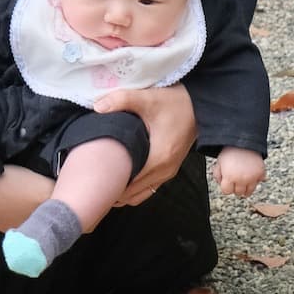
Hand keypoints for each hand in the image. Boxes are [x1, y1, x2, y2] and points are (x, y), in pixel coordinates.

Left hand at [94, 84, 196, 205]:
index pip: (129, 185)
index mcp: (158, 158)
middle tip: (92, 183)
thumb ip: (122, 100)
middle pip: (132, 194)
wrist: (201, 106)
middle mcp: (165, 171)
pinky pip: (148, 189)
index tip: (92, 180)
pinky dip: (133, 190)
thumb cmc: (175, 103)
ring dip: (122, 193)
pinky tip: (120, 179)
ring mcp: (168, 173)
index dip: (109, 186)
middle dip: (112, 191)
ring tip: (103, 183)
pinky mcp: (169, 171)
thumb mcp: (148, 98)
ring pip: (140, 196)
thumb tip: (97, 106)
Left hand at [213, 146, 265, 197]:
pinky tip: (252, 173)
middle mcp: (242, 180)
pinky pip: (259, 182)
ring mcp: (253, 177)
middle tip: (236, 179)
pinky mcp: (261, 173)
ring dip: (246, 187)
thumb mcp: (218, 164)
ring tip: (243, 180)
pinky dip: (256, 179)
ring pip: (249, 192)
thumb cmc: (230, 153)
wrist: (243, 141)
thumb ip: (218, 176)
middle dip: (236, 187)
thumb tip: (222, 185)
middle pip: (238, 193)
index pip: (226, 192)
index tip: (227, 181)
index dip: (226, 186)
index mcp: (229, 178)